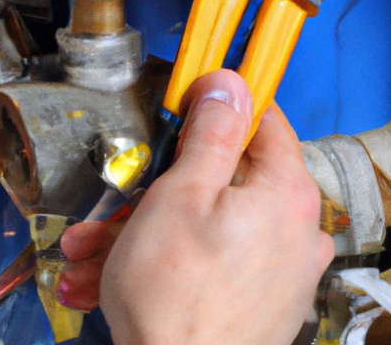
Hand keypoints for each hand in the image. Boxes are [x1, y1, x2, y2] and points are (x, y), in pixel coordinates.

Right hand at [60, 70, 333, 344]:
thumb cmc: (177, 301)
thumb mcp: (183, 195)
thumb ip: (212, 134)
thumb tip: (231, 84)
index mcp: (288, 193)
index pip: (265, 122)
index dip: (222, 110)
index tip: (189, 109)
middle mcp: (299, 230)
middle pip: (227, 182)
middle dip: (161, 191)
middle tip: (116, 204)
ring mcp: (283, 272)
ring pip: (210, 229)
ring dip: (148, 234)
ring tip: (92, 255)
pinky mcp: (264, 306)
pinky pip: (215, 267)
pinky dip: (171, 267)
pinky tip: (113, 282)